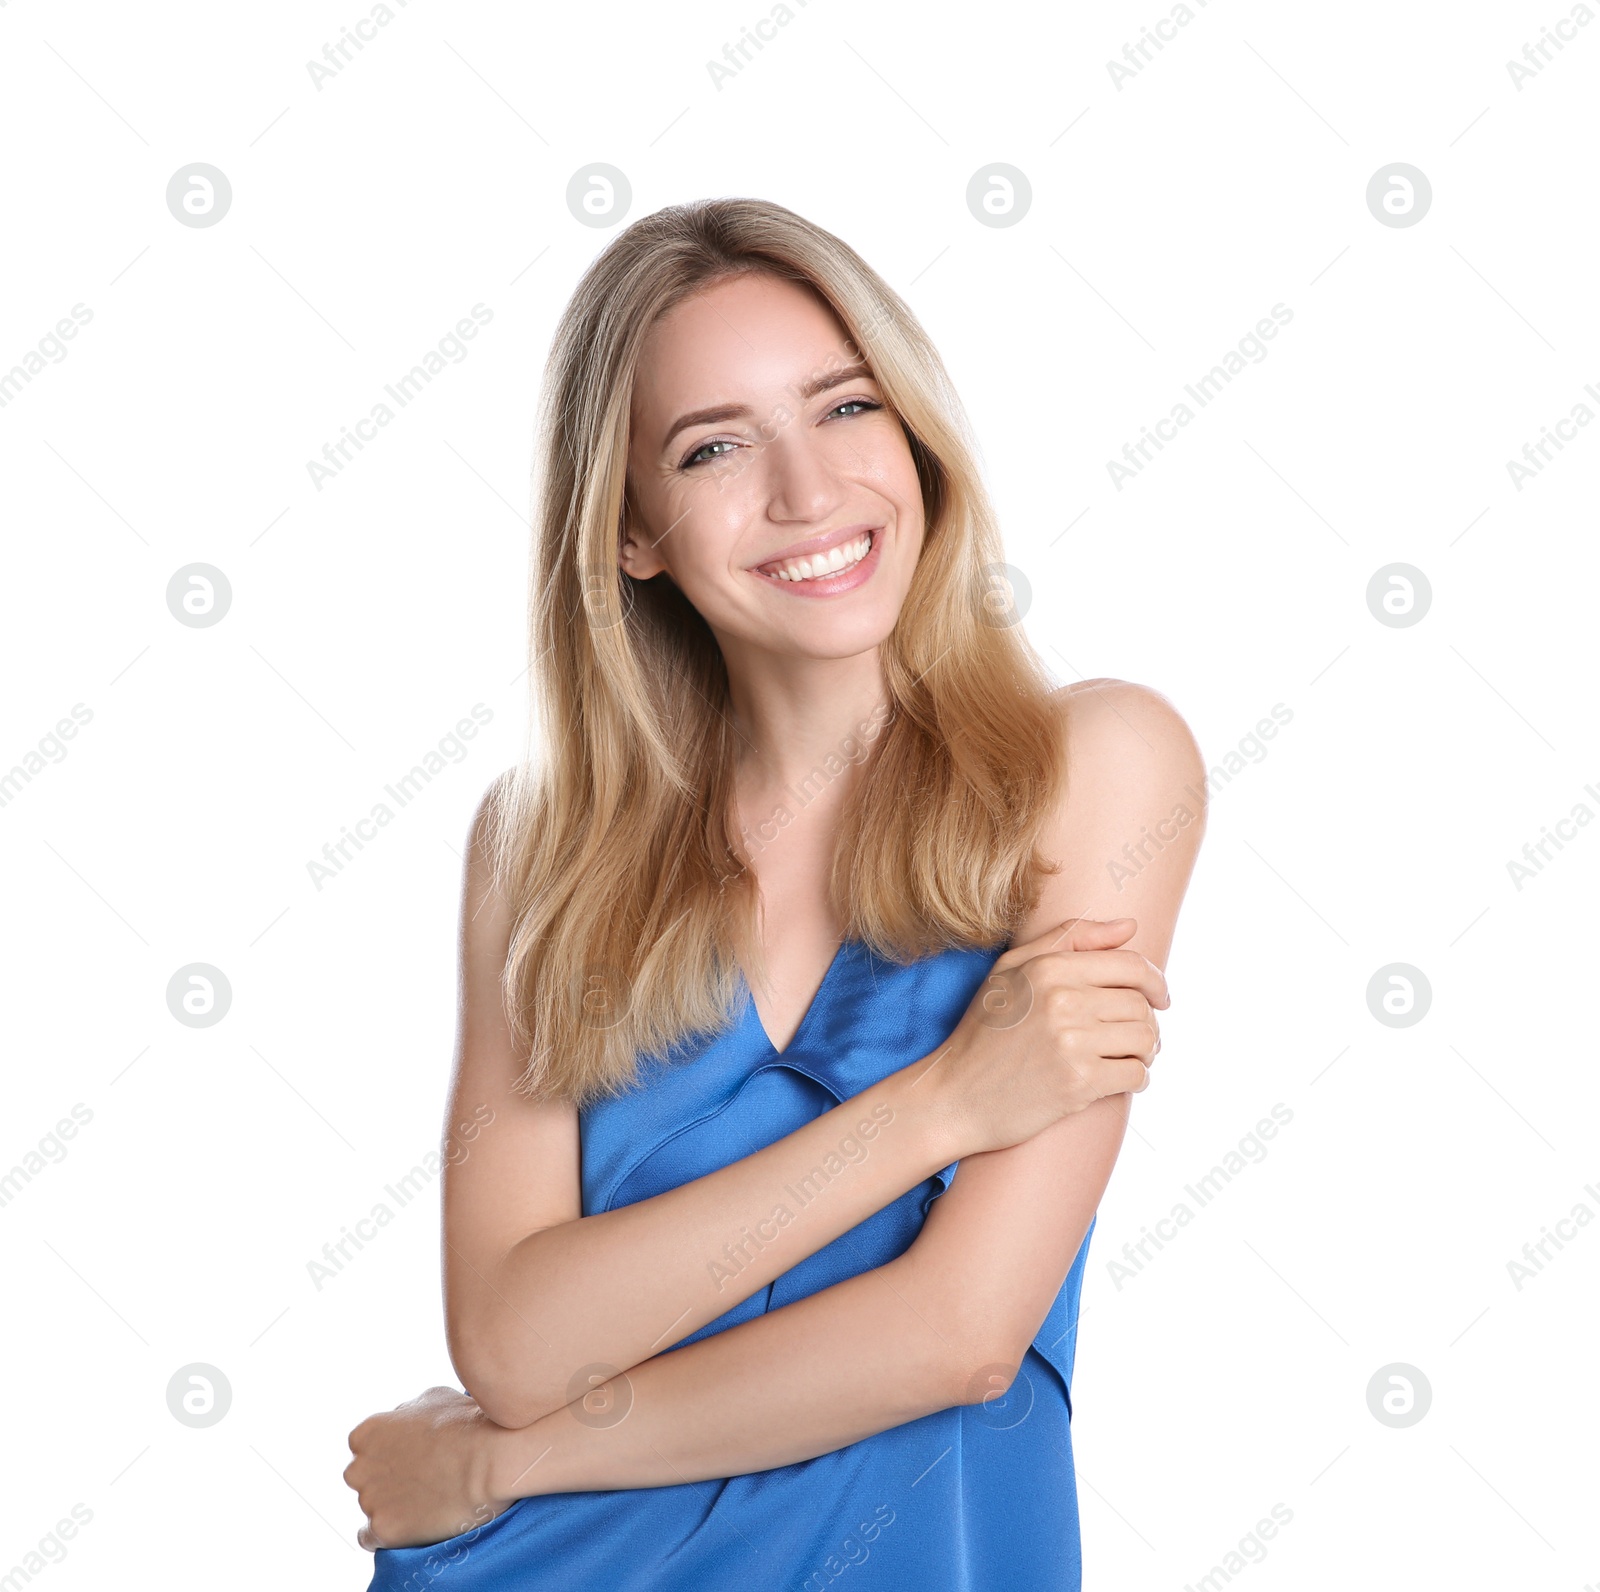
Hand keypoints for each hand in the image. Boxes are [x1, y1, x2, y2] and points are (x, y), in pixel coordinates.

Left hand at [344, 1386, 512, 1550]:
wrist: (493, 1458)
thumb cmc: (469, 1423)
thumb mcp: (433, 1398)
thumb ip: (405, 1413)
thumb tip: (401, 1420)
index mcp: (367, 1433)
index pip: (364, 1449)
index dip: (389, 1454)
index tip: (412, 1459)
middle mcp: (360, 1467)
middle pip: (363, 1479)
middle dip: (385, 1480)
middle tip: (420, 1480)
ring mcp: (370, 1500)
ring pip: (371, 1509)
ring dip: (392, 1506)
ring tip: (428, 1501)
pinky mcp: (384, 1529)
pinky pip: (371, 1538)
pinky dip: (387, 1533)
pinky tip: (411, 1525)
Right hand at [925, 916, 1167, 1155]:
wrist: (955, 1096)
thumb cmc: (984, 1031)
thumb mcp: (1011, 970)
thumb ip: (1070, 938)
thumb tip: (1131, 925)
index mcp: (1049, 969)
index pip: (1131, 965)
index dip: (1155, 981)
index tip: (1160, 997)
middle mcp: (1063, 1001)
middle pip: (1141, 1004)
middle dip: (1147, 1020)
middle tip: (1132, 1035)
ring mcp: (1072, 1043)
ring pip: (1146, 1039)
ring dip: (1146, 1051)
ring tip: (1127, 1056)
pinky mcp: (1078, 1083)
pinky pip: (1136, 1075)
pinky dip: (1137, 1078)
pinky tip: (1118, 1078)